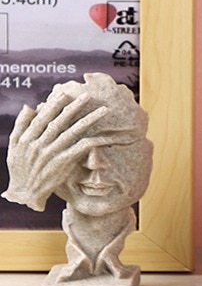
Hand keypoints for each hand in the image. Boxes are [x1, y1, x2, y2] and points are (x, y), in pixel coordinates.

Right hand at [3, 89, 114, 211]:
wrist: (25, 192)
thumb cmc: (20, 168)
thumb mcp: (15, 146)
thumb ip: (21, 125)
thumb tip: (29, 106)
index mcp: (27, 138)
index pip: (43, 117)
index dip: (54, 105)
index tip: (65, 93)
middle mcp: (39, 144)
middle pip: (59, 122)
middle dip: (74, 107)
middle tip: (88, 95)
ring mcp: (51, 154)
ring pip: (72, 133)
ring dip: (89, 120)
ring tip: (103, 110)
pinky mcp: (62, 163)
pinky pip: (79, 149)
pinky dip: (90, 141)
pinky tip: (102, 135)